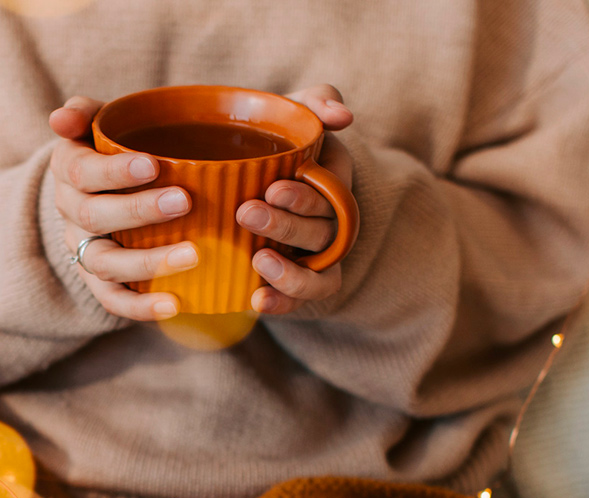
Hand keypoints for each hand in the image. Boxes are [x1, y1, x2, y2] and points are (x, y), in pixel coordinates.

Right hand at [49, 97, 196, 320]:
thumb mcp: (98, 125)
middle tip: (184, 202)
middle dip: (138, 211)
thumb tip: (60, 118)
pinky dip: (141, 307)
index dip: (114, 172)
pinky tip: (175, 304)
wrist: (100, 193)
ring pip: (105, 263)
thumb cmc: (112, 151)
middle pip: (94, 217)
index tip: (152, 165)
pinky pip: (114, 300)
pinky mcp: (99, 282)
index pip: (81, 172)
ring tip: (193, 255)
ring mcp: (84, 251)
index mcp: (69, 171)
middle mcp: (71, 214)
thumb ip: (85, 113)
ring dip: (148, 262)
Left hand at [236, 84, 355, 315]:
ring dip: (292, 274)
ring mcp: (315, 257)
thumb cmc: (274, 140)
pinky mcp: (296, 283)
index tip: (273, 188)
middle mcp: (330, 223)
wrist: (245, 174)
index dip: (305, 197)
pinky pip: (301, 301)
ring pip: (319, 274)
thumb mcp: (295, 113)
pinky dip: (283, 304)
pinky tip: (256, 302)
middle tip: (246, 213)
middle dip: (286, 226)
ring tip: (258, 262)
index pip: (331, 196)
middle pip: (321, 233)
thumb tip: (344, 116)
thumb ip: (317, 102)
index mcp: (333, 184)